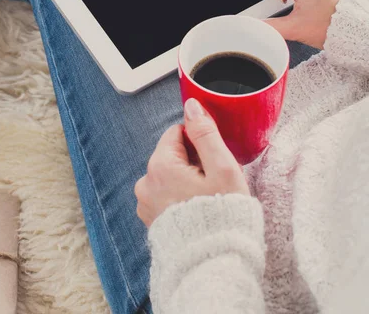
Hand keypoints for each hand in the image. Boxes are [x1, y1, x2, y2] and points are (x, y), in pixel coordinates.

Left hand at [135, 98, 248, 227]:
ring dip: (186, 179)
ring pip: (169, 174)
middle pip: (172, 154)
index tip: (213, 160)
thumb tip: (191, 105)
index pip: (177, 133)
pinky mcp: (151, 220)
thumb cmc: (222, 215)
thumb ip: (205, 133)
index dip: (200, 142)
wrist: (213, 264)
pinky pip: (165, 195)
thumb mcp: (222, 167)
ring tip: (206, 199)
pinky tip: (197, 210)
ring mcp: (146, 203)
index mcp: (160, 165)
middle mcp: (146, 182)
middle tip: (214, 182)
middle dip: (193, 161)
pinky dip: (180, 197)